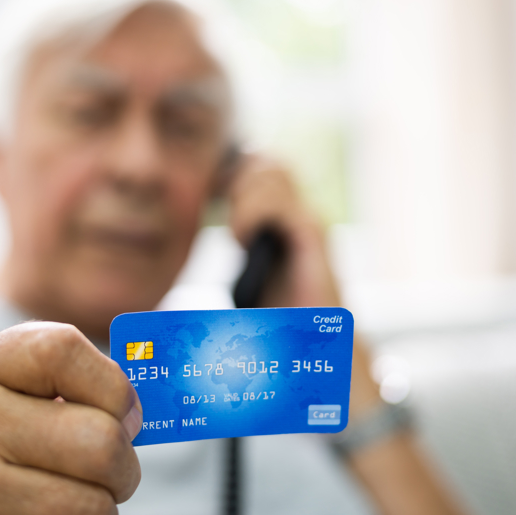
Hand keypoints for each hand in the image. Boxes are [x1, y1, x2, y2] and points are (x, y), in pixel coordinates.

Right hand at [0, 322, 143, 514]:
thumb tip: (136, 407)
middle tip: (112, 475)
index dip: (115, 387)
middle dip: (122, 468)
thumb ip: (52, 385)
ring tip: (75, 502)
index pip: (65, 350)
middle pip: (97, 439)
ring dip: (99, 511)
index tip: (125, 415)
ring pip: (89, 505)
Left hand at [227, 155, 379, 416]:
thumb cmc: (283, 324)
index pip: (259, 165)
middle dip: (236, 179)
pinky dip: (252, 213)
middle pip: (265, 160)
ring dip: (243, 195)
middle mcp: (300, 213)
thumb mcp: (249, 280)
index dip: (231, 171)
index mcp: (285, 219)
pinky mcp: (313, 239)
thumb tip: (194, 251)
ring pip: (272, 169)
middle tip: (223, 217)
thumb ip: (236, 255)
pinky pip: (281, 204)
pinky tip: (240, 241)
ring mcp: (308, 223)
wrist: (321, 354)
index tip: (210, 197)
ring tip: (235, 235)